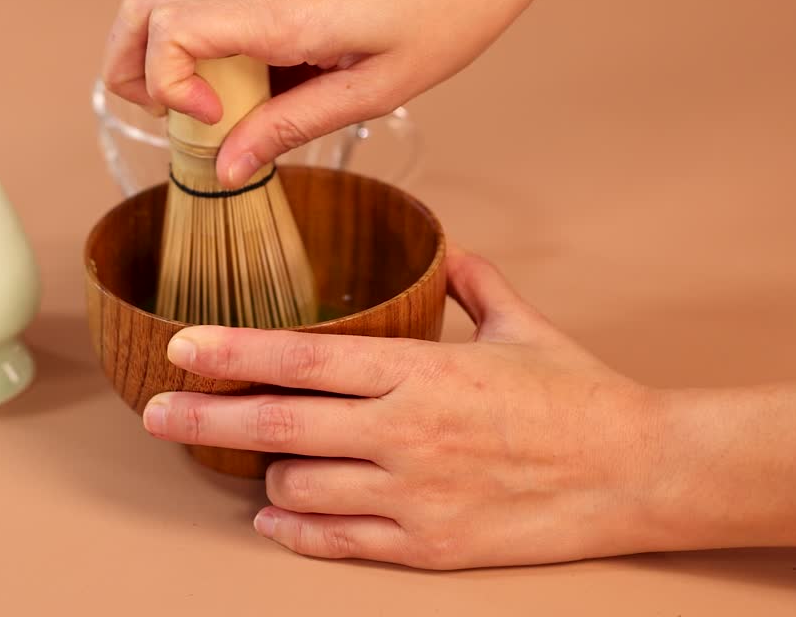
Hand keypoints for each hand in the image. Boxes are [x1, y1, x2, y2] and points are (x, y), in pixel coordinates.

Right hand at [101, 0, 561, 187]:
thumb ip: (293, 127)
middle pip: (143, 5)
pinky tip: (264, 83)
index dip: (164, 86)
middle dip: (130, 69)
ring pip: (173, 0)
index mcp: (285, 8)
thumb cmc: (454, 6)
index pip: (168, 31)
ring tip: (219, 111)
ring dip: (171, 59)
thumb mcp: (378, 88)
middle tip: (170, 121)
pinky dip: (212, 46)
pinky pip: (219, 0)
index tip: (209, 126)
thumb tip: (228, 167)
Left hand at [142, 246, 668, 568]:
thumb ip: (473, 284)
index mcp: (420, 370)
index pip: (302, 358)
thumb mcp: (524, 327)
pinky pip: (337, 540)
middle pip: (278, 425)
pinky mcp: (427, 544)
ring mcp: (413, 493)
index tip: (180, 347)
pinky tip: (274, 517)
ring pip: (299, 486)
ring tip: (257, 461)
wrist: (640, 472)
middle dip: (205, 418)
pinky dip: (295, 529)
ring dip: (267, 472)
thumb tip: (448, 250)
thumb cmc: (579, 397)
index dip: (232, 352)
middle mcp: (404, 431)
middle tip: (154, 413)